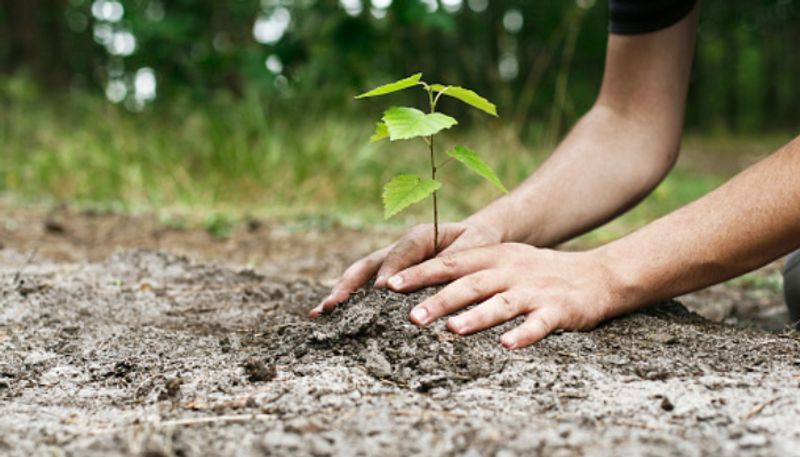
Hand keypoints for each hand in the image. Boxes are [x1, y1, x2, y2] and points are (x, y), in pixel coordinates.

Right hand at [310, 222, 502, 317]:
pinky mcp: (390, 275)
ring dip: (341, 293)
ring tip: (320, 313)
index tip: (381, 290)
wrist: (478, 237)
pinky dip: (349, 300)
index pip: (401, 253)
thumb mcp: (474, 248)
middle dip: (349, 285)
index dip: (390, 270)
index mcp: (420, 236)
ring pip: (360, 276)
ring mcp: (391, 262)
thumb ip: (454, 260)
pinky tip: (331, 317)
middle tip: (332, 305)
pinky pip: (366, 286)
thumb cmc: (478, 243)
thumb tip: (434, 280)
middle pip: (368, 264)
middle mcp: (399, 248)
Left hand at [383, 243, 620, 348]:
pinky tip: (507, 346)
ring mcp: (535, 290)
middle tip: (411, 317)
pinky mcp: (558, 310)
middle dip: (440, 300)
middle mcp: (511, 270)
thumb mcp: (504, 261)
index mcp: (494, 257)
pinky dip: (523, 335)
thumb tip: (422, 283)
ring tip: (452, 330)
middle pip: (470, 284)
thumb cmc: (539, 272)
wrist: (597, 275)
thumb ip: (469, 270)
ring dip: (476, 317)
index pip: (450, 263)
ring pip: (501, 303)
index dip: (420, 273)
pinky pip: (538, 324)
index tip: (390, 285)